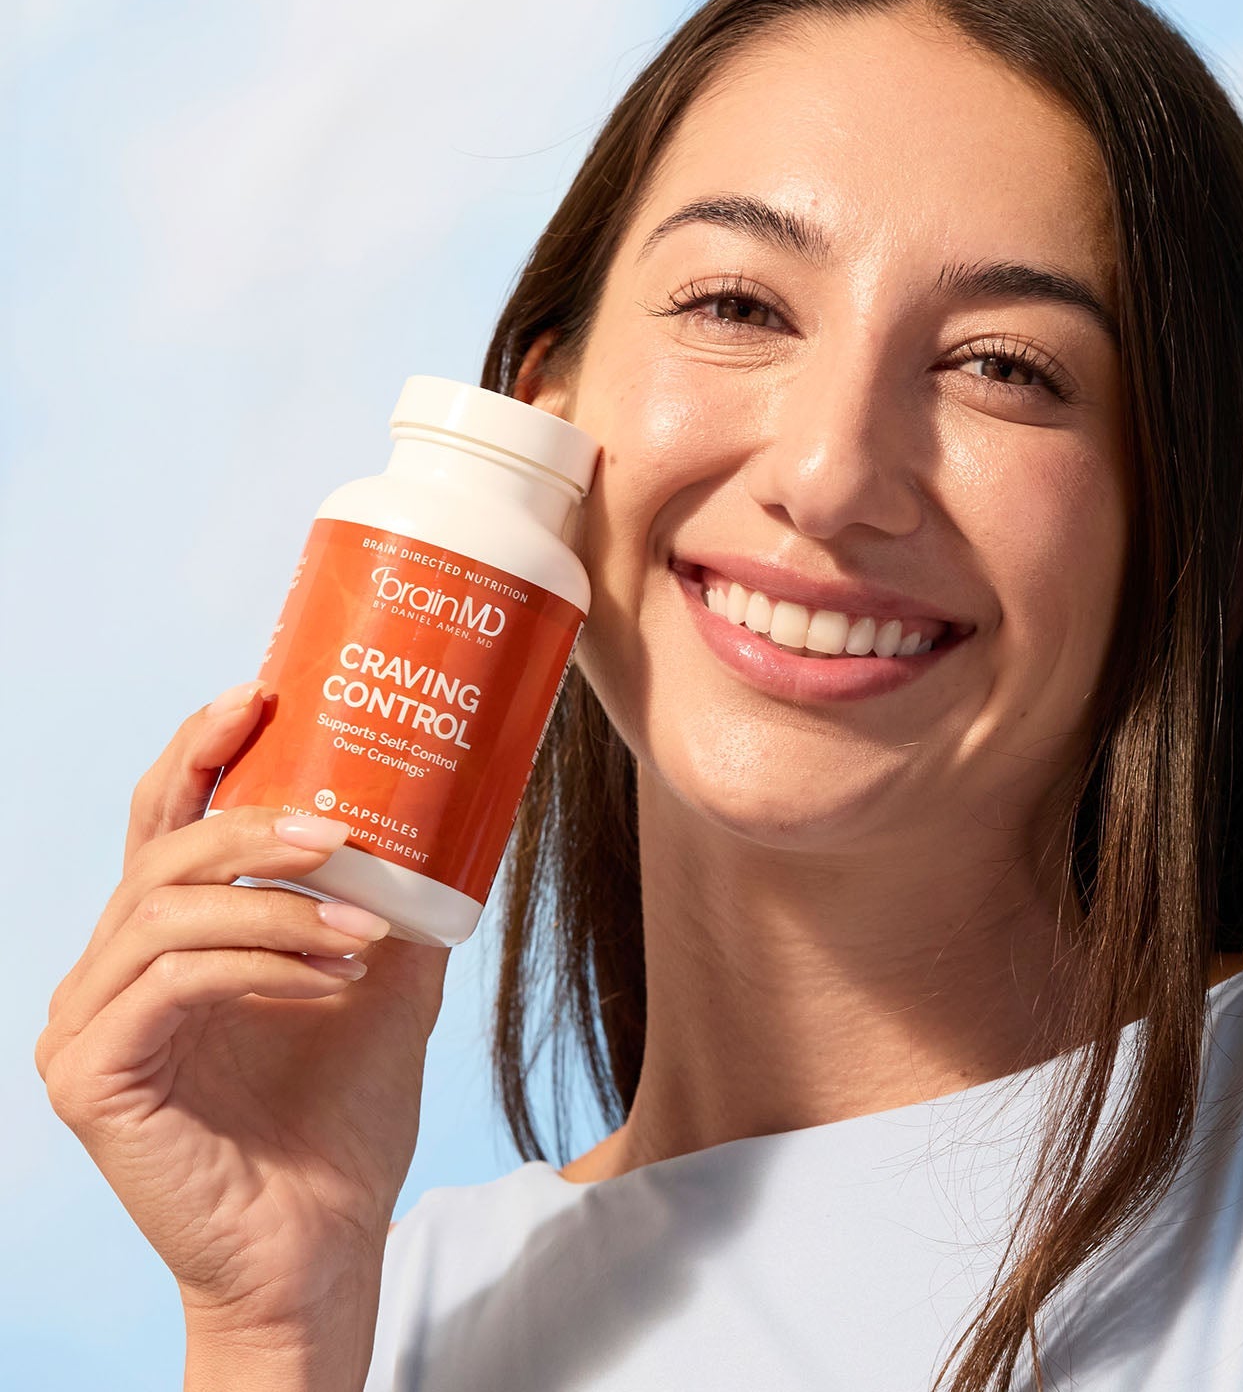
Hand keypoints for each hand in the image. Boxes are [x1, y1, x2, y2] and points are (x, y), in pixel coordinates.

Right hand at [35, 682, 450, 1340]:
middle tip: (338, 822)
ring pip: (168, 907)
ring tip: (367, 924)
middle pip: (163, 847)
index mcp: (171, 936)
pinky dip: (262, 961)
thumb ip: (393, 899)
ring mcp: (89, 1022)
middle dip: (253, 818)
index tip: (261, 692)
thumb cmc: (344, 1115)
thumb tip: (459, 813)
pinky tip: (335, 975)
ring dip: (279, 903)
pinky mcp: (91, 1076)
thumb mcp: (385, 981)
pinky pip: (172, 980)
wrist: (325, 1245)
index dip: (201, 746)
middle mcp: (114, 968)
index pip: (168, 818)